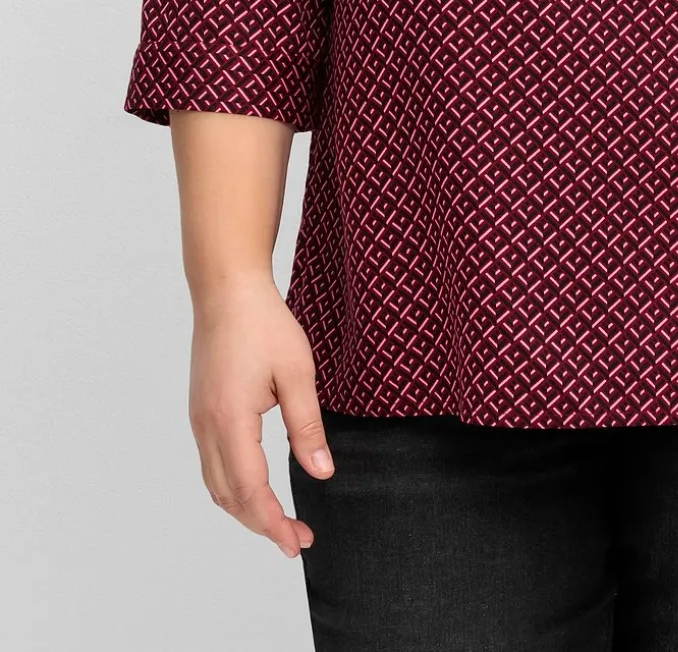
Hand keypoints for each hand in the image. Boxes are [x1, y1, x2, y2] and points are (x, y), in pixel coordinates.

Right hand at [188, 275, 334, 555]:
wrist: (226, 290)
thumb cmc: (264, 323)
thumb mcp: (298, 371)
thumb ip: (307, 425)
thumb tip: (322, 472)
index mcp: (230, 420)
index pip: (251, 490)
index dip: (274, 523)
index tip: (298, 543)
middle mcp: (207, 427)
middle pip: (229, 497)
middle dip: (262, 524)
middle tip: (297, 539)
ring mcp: (199, 420)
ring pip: (216, 484)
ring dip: (246, 509)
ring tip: (279, 521)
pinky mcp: (201, 412)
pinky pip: (212, 465)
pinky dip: (233, 488)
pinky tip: (256, 487)